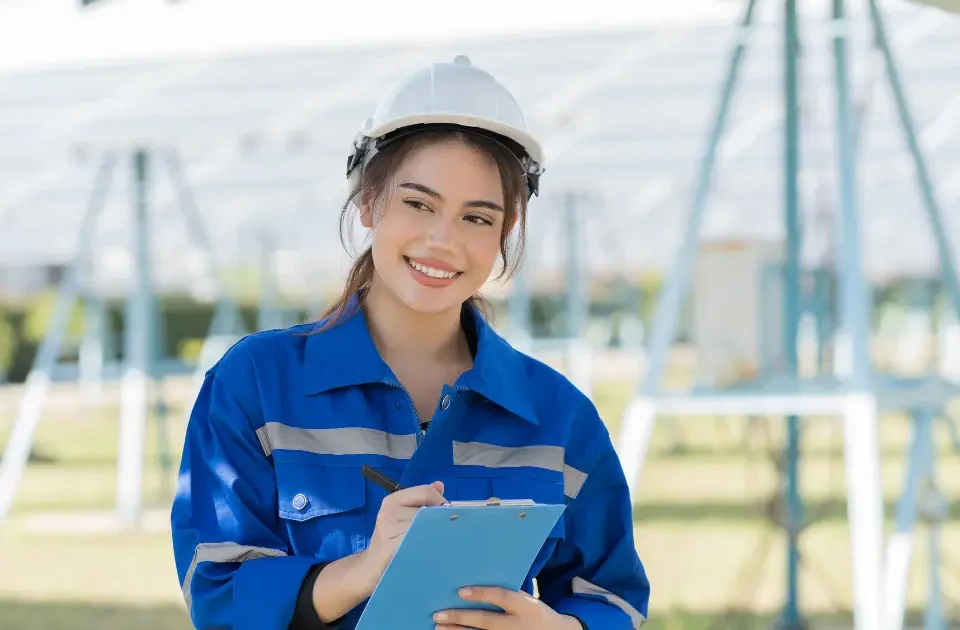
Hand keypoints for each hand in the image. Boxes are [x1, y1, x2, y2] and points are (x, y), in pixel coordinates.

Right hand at [359, 481, 446, 586]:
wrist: (373, 565)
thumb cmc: (393, 538)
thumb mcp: (404, 514)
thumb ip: (423, 499)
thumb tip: (439, 485)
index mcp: (393, 500)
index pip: (425, 492)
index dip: (440, 501)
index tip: (446, 514)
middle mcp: (389, 512)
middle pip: (427, 510)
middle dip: (440, 520)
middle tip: (445, 530)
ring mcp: (389, 531)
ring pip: (426, 527)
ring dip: (436, 534)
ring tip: (436, 542)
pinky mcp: (393, 549)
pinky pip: (420, 543)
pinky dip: (429, 545)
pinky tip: (430, 550)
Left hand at [433, 586, 582, 629]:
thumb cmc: (534, 612)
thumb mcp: (527, 600)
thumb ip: (508, 593)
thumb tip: (477, 580)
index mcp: (525, 606)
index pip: (501, 597)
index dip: (481, 593)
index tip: (460, 591)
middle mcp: (518, 625)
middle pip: (486, 621)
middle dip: (460, 617)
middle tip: (438, 615)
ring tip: (439, 627)